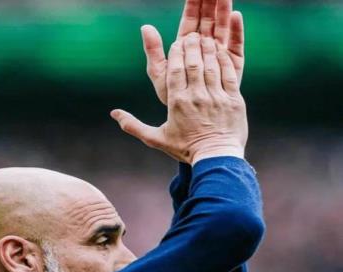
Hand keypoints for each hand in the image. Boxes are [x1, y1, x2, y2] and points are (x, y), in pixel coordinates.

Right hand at [111, 33, 246, 165]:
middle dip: (191, 46)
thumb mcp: (155, 139)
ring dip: (207, 49)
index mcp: (177, 103)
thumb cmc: (185, 149)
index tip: (176, 44)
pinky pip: (228, 74)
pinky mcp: (234, 100)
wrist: (215, 159)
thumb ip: (133, 126)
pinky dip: (224, 60)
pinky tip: (220, 52)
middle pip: (193, 63)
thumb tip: (114, 114)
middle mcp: (197, 98)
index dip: (176, 53)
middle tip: (190, 35)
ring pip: (211, 65)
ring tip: (204, 39)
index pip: (175, 70)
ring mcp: (217, 98)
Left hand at [142, 0, 243, 104]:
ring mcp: (219, 56)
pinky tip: (236, 15)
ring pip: (222, 28)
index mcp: (186, 48)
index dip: (193, 3)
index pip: (190, 19)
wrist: (192, 121)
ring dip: (223, 10)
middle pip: (208, 19)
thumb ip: (153, 52)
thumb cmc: (173, 100)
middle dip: (209, 1)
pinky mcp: (233, 65)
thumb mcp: (159, 75)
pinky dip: (236, 31)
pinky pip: (235, 45)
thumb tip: (145, 27)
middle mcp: (203, 48)